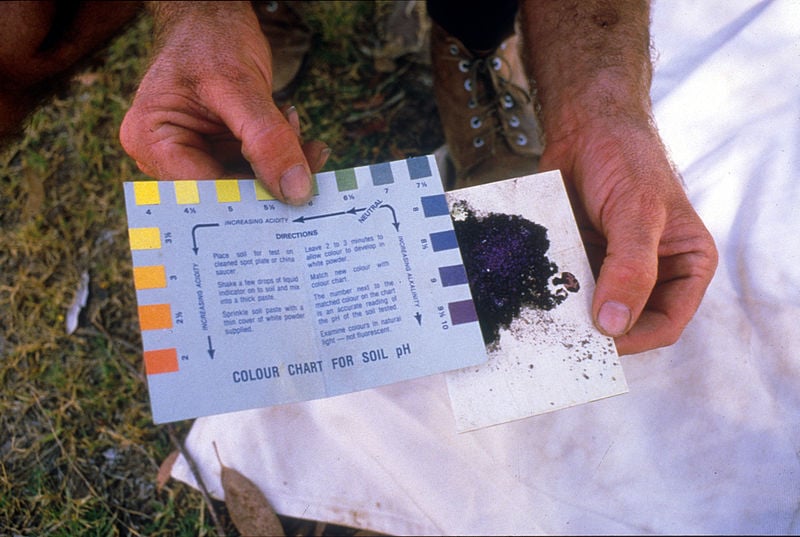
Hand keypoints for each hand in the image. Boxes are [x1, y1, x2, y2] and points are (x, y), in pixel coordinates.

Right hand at [119, 2, 327, 204]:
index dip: (249, 200)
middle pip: (226, 191)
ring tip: (304, 141)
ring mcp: (195, 153)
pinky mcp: (220, 149)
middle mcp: (167, 155)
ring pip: (248, 181)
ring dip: (282, 166)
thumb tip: (295, 191)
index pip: (204, 191)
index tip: (292, 200)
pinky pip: (255, 166)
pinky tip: (296, 134)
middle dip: (271, 180)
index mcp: (152, 141)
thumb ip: (267, 139)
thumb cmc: (209, 38)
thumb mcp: (239, 86)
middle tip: (312, 167)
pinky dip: (281, 154)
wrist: (213, 15)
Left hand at [540, 118, 717, 354]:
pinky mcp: (580, 259)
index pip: (666, 322)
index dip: (634, 339)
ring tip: (545, 318)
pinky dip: (551, 294)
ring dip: (570, 315)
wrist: (584, 126)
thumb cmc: (626, 158)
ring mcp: (613, 268)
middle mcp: (653, 273)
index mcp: (687, 264)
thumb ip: (631, 268)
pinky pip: (566, 289)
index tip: (599, 342)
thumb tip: (614, 323)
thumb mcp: (637, 213)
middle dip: (598, 331)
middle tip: (563, 338)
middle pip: (627, 323)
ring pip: (592, 310)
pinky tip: (533, 294)